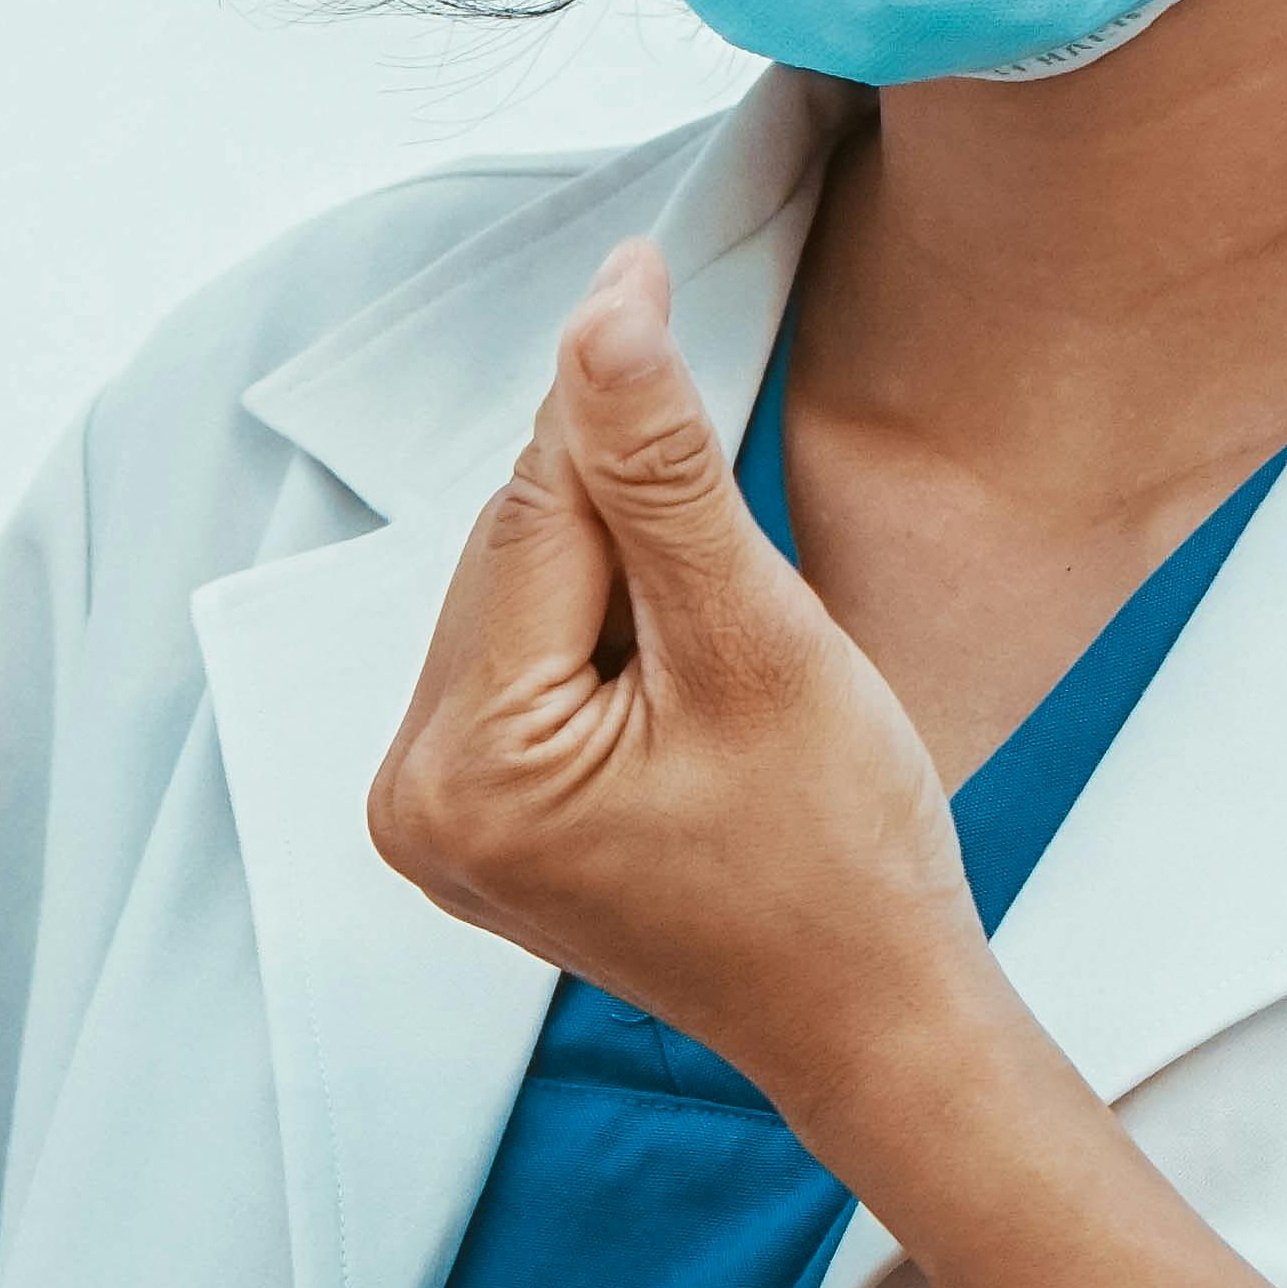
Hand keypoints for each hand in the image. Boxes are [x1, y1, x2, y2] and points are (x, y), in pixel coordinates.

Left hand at [366, 237, 1004, 1127]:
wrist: (873, 1016)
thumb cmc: (843, 853)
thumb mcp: (757, 640)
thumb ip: (665, 471)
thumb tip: (607, 307)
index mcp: (466, 767)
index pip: (536, 510)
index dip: (614, 403)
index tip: (650, 270)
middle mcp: (413, 801)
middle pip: (517, 552)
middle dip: (632, 521)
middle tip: (747, 577)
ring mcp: (437, 822)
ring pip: (525, 598)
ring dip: (624, 575)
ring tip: (730, 659)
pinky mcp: (477, 823)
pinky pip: (528, 663)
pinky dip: (609, 632)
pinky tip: (691, 686)